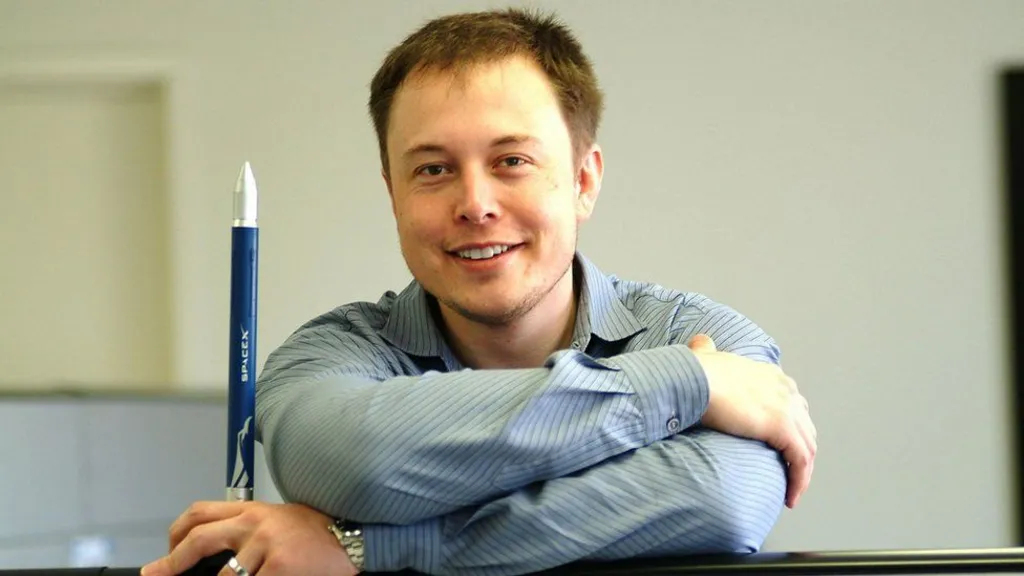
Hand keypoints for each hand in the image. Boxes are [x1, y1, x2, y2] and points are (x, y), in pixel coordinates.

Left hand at [141, 501, 356, 575]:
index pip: (201, 513)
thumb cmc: (317, 532)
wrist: (353, 534)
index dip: (176, 534)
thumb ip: (247, 530)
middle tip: (156, 574)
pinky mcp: (279, 566)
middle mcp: (255, 523)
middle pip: (199, 539)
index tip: (166, 552)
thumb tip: (215, 555)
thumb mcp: (278, 520)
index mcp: (252, 510)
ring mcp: (266, 545)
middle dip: (171, 562)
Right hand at [687, 334, 816, 508]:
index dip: (791, 430)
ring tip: (791, 493)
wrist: (696, 380)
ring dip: (803, 473)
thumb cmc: (697, 373)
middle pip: (806, 427)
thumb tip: (700, 342)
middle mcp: (786, 389)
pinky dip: (799, 481)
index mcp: (771, 375)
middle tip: (790, 475)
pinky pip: (801, 461)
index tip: (782, 449)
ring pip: (808, 448)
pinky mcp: (783, 427)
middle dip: (801, 453)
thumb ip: (707, 350)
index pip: (793, 405)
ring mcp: (788, 408)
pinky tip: (791, 496)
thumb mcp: (705, 356)